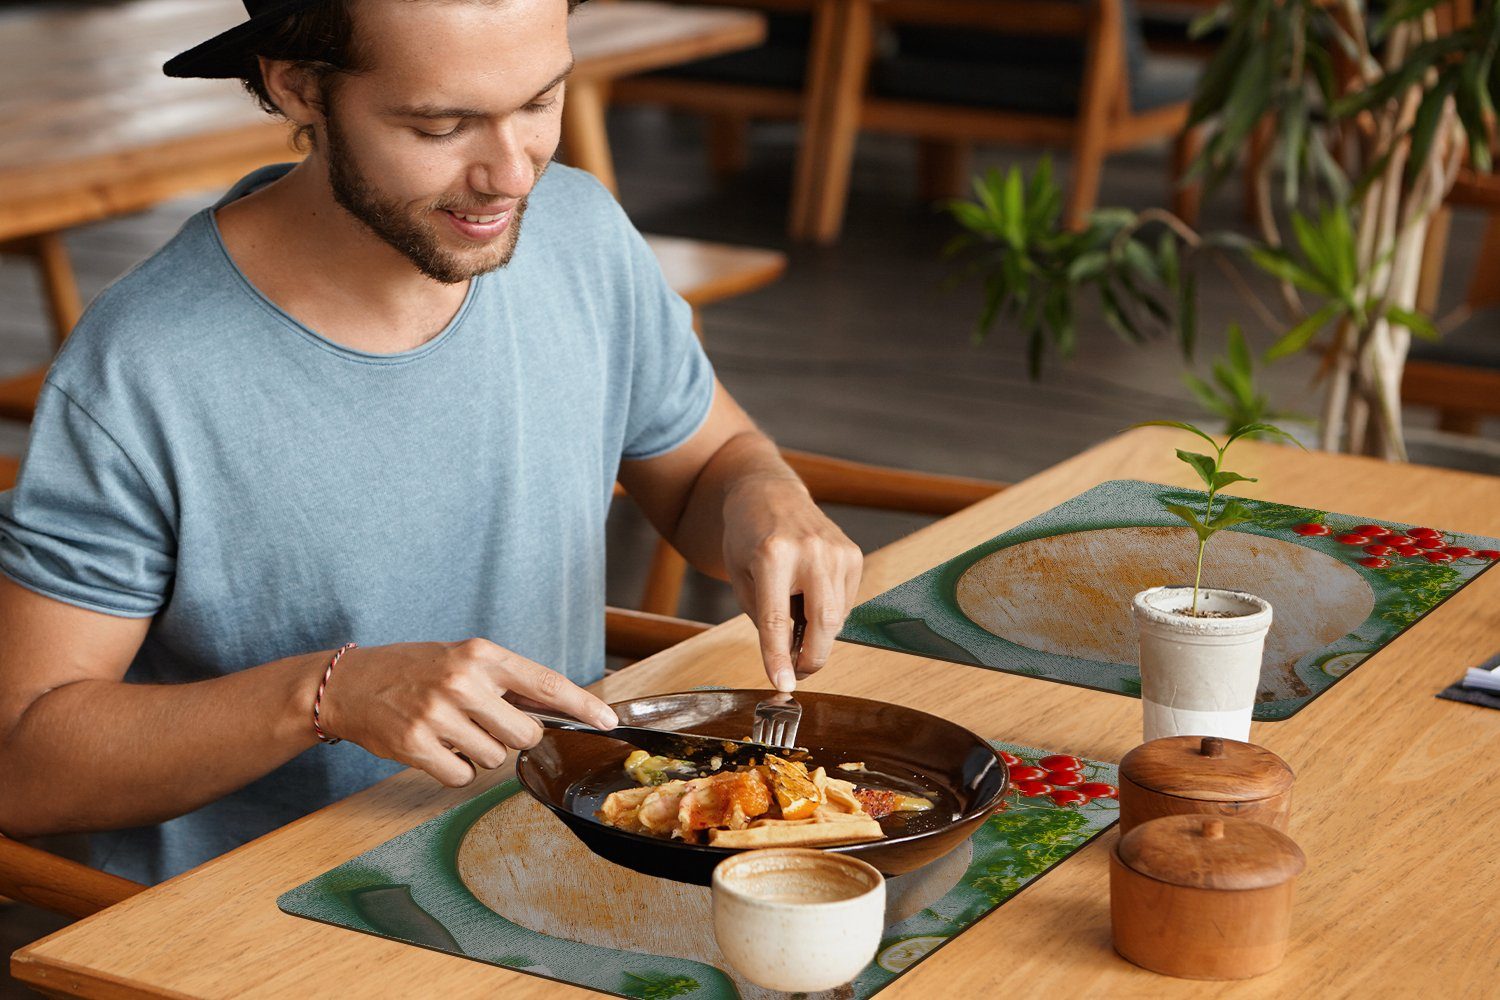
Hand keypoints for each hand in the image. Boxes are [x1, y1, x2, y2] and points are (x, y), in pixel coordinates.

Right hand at [317, 639, 617, 786]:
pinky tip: (436, 749)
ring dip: (479, 753)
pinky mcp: (416, 744)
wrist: (349, 683)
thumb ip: (507, 682)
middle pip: (526, 733)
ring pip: (494, 758)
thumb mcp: (463, 659)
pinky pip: (462, 775)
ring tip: (451, 731)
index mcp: (481, 655)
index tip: (607, 720)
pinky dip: (455, 770)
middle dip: (514, 738)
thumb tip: (559, 707)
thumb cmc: (414, 671)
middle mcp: (462, 681)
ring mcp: (438, 713)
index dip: (581, 705)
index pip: (545, 682)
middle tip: (486, 724)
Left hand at [721, 476, 863, 691]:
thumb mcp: (741, 578)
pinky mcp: (853, 553)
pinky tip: (810, 597)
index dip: (779, 658)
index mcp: (773, 555)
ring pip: (837, 618)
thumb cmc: (748, 537)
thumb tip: (790, 659)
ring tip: (795, 620)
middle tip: (797, 671)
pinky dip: (828, 613)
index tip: (783, 685)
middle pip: (823, 623)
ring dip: (818, 635)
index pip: (777, 620)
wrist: (769, 494)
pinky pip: (845, 602)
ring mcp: (837, 550)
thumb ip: (763, 619)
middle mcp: (810, 550)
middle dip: (812, 658)